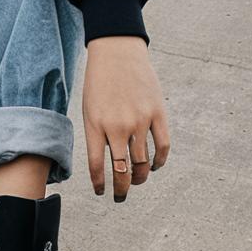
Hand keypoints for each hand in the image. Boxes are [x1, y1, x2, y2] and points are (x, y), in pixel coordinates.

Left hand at [82, 35, 170, 201]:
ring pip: (142, 163)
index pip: (96, 165)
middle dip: (120, 189)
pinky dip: (158, 162)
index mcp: (95, 124)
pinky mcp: (158, 115)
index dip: (100, 184)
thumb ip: (98, 134)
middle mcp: (117, 126)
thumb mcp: (89, 108)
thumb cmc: (100, 83)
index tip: (101, 193)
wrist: (117, 53)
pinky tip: (153, 166)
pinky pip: (162, 148)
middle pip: (121, 171)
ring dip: (139, 177)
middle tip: (120, 197)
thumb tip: (108, 163)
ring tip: (135, 181)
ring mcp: (139, 121)